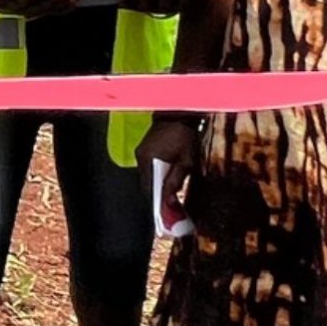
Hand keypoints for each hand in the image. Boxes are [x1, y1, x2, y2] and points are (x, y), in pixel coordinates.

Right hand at [135, 115, 200, 232]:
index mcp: (148, 161)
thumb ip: (175, 181)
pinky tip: (168, 176)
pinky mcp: (144, 148)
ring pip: (148, 175)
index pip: (149, 189)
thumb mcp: (186, 161)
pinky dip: (157, 173)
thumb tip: (169, 201)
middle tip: (171, 205)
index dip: (157, 202)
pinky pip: (149, 166)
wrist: (179, 113)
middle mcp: (140, 157)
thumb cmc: (184, 135)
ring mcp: (141, 152)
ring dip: (158, 184)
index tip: (166, 213)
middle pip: (147, 183)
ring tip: (171, 192)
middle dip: (159, 195)